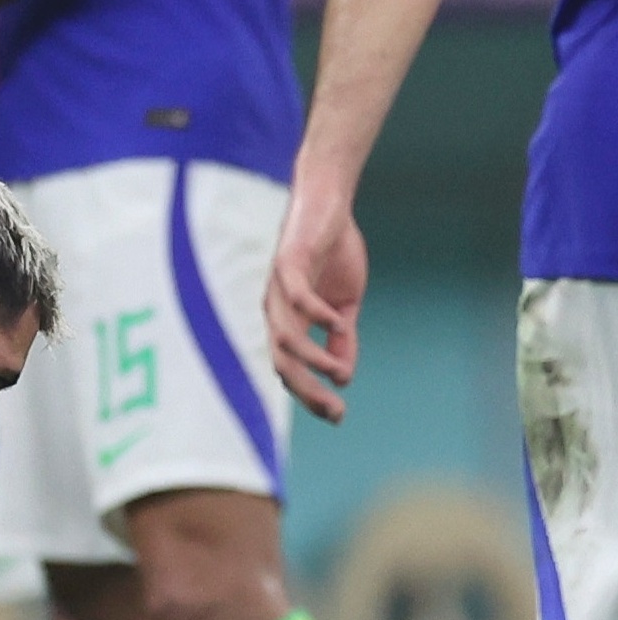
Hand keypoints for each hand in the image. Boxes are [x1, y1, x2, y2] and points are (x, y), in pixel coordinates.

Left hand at [265, 183, 367, 422]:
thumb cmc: (332, 252)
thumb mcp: (344, 302)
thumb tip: (342, 375)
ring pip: (284, 335)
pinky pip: (296, 294)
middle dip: (307, 389)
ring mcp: (278, 287)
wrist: (329, 204)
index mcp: (286, 321)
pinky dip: (315, 313)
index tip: (338, 415)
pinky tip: (338, 321)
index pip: (290, 368)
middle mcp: (275, 309)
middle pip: (281, 361)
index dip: (311, 394)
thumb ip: (342, 337)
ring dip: (311, 357)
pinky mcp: (287, 262)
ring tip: (336, 370)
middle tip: (335, 410)